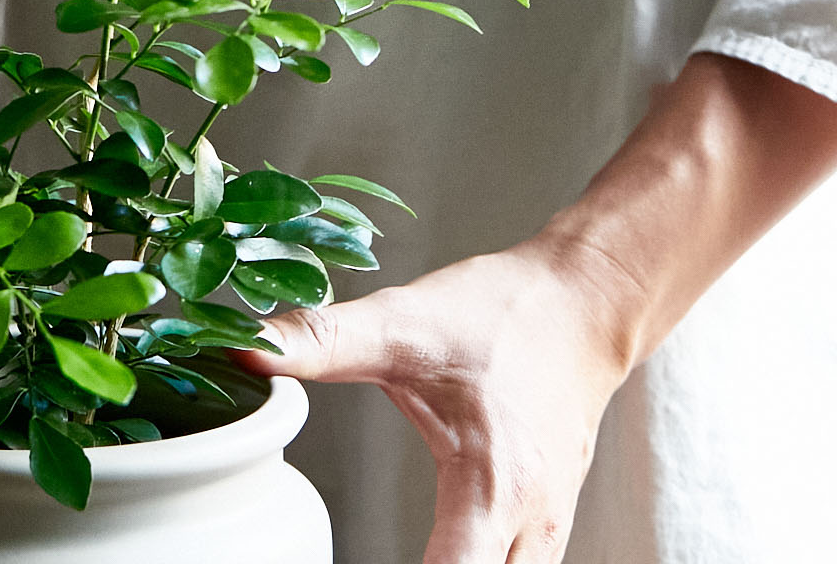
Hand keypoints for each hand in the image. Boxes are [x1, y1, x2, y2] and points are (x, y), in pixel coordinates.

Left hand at [239, 55, 836, 563]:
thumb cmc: (509, 313)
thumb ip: (326, 340)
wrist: (587, 298)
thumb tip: (250, 351)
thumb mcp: (408, 322)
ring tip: (416, 558)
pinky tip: (448, 559)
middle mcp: (529, 521)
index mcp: (492, 487)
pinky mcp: (549, 516)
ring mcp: (547, 525)